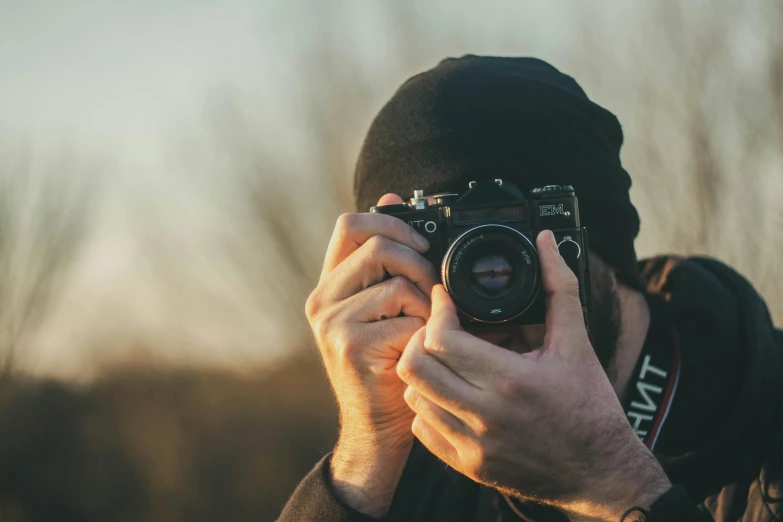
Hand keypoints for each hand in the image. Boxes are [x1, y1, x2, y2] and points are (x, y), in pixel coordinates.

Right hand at [305, 194, 437, 515]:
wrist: (376, 425)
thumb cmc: (386, 363)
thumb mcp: (382, 307)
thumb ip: (386, 260)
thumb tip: (393, 196)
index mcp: (331, 283)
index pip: (350, 223)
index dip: (390, 220)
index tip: (421, 241)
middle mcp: (323, 300)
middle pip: (376, 245)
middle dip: (418, 259)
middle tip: (432, 284)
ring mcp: (333, 324)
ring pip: (395, 282)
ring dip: (425, 301)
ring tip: (426, 324)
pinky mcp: (351, 347)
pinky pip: (405, 318)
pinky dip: (425, 330)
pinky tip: (420, 348)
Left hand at [397, 230, 670, 520]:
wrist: (600, 472)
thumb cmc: (590, 406)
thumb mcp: (577, 343)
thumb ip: (559, 287)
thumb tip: (546, 242)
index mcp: (512, 380)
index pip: (441, 339)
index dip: (437, 310)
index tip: (445, 299)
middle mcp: (487, 415)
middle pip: (415, 366)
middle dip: (420, 336)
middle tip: (438, 327)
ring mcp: (474, 445)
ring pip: (414, 396)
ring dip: (423, 371)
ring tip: (445, 358)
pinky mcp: (468, 465)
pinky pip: (423, 429)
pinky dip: (428, 405)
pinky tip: (450, 392)